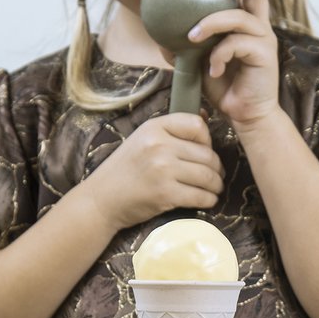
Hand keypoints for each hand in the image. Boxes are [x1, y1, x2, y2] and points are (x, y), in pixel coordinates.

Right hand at [82, 113, 223, 230]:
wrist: (102, 199)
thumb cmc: (126, 169)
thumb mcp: (143, 139)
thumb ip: (171, 130)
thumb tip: (206, 117)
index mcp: (154, 128)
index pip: (197, 125)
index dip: (207, 140)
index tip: (204, 151)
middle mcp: (159, 146)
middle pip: (207, 154)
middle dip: (217, 168)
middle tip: (216, 175)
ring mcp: (163, 170)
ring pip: (208, 176)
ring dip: (216, 185)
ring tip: (215, 188)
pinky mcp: (166, 194)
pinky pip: (201, 196)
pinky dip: (209, 200)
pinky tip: (208, 199)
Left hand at [188, 0, 279, 129]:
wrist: (246, 115)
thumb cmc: (223, 87)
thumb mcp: (198, 63)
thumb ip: (184, 47)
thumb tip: (159, 34)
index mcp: (247, 21)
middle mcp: (260, 26)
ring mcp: (265, 40)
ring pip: (241, 17)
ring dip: (213, 22)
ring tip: (192, 35)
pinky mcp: (266, 56)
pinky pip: (239, 45)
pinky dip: (220, 55)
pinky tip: (212, 70)